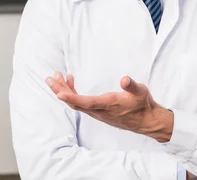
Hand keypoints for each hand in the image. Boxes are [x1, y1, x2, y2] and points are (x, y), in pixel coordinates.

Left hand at [46, 72, 172, 142]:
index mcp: (107, 104)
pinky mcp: (98, 112)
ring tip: (58, 77)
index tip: (58, 92)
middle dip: (60, 90)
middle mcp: (99, 111)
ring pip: (75, 104)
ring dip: (64, 91)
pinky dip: (73, 94)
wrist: (146, 120)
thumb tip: (124, 79)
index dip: (71, 97)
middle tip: (50, 78)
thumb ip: (131, 85)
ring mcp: (97, 113)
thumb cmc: (142, 104)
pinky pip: (80, 104)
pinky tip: (72, 84)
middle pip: (74, 103)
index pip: (85, 102)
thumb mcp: (140, 91)